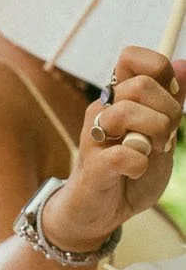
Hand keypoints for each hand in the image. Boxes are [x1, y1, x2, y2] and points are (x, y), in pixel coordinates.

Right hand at [43, 45, 182, 252]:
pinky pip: (124, 154)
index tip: (167, 100)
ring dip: (154, 136)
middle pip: (141, 86)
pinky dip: (139, 164)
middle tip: (164, 138)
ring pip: (128, 112)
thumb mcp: (160, 133)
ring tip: (149, 153)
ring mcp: (94, 136)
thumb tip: (183, 65)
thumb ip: (171, 101)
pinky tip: (135, 170)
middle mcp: (102, 109)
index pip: (132, 58)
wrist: (101, 211)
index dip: (159, 72)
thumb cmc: (128, 170)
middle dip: (168, 112)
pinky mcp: (93, 165)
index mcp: (119, 97)